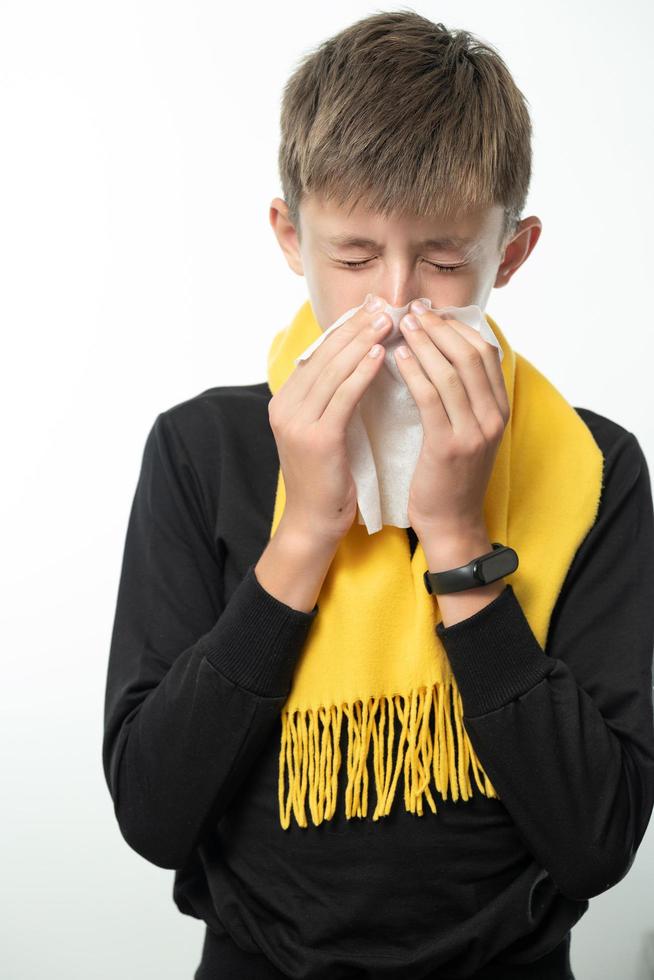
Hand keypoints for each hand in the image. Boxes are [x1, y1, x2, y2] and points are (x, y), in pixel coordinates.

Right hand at [268, 295, 392, 544]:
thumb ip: (331, 398)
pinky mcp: (316, 438)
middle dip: (355, 327)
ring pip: (333, 370)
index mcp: (285, 401)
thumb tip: (357, 360)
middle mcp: (285, 406)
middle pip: (324, 355)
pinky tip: (381, 355)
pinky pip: (343, 396)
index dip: (345, 329)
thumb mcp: (324, 429)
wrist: (315, 522)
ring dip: (362, 342)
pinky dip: (362, 372)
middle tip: (384, 305)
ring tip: (388, 321)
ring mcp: (296, 422)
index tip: (371, 309)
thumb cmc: (328, 477)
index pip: (317, 354)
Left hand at [393, 300, 509, 538]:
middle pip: (471, 356)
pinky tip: (398, 359)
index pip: (486, 352)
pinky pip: (432, 399)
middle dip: (441, 328)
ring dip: (426, 344)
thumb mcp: (466, 431)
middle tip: (414, 311)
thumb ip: (461, 397)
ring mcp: (474, 432)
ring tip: (403, 326)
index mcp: (499, 409)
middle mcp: (493, 417)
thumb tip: (440, 352)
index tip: (432, 312)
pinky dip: (416, 373)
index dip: (459, 327)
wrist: (450, 522)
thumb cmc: (449, 475)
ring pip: (452, 373)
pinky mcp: (450, 447)